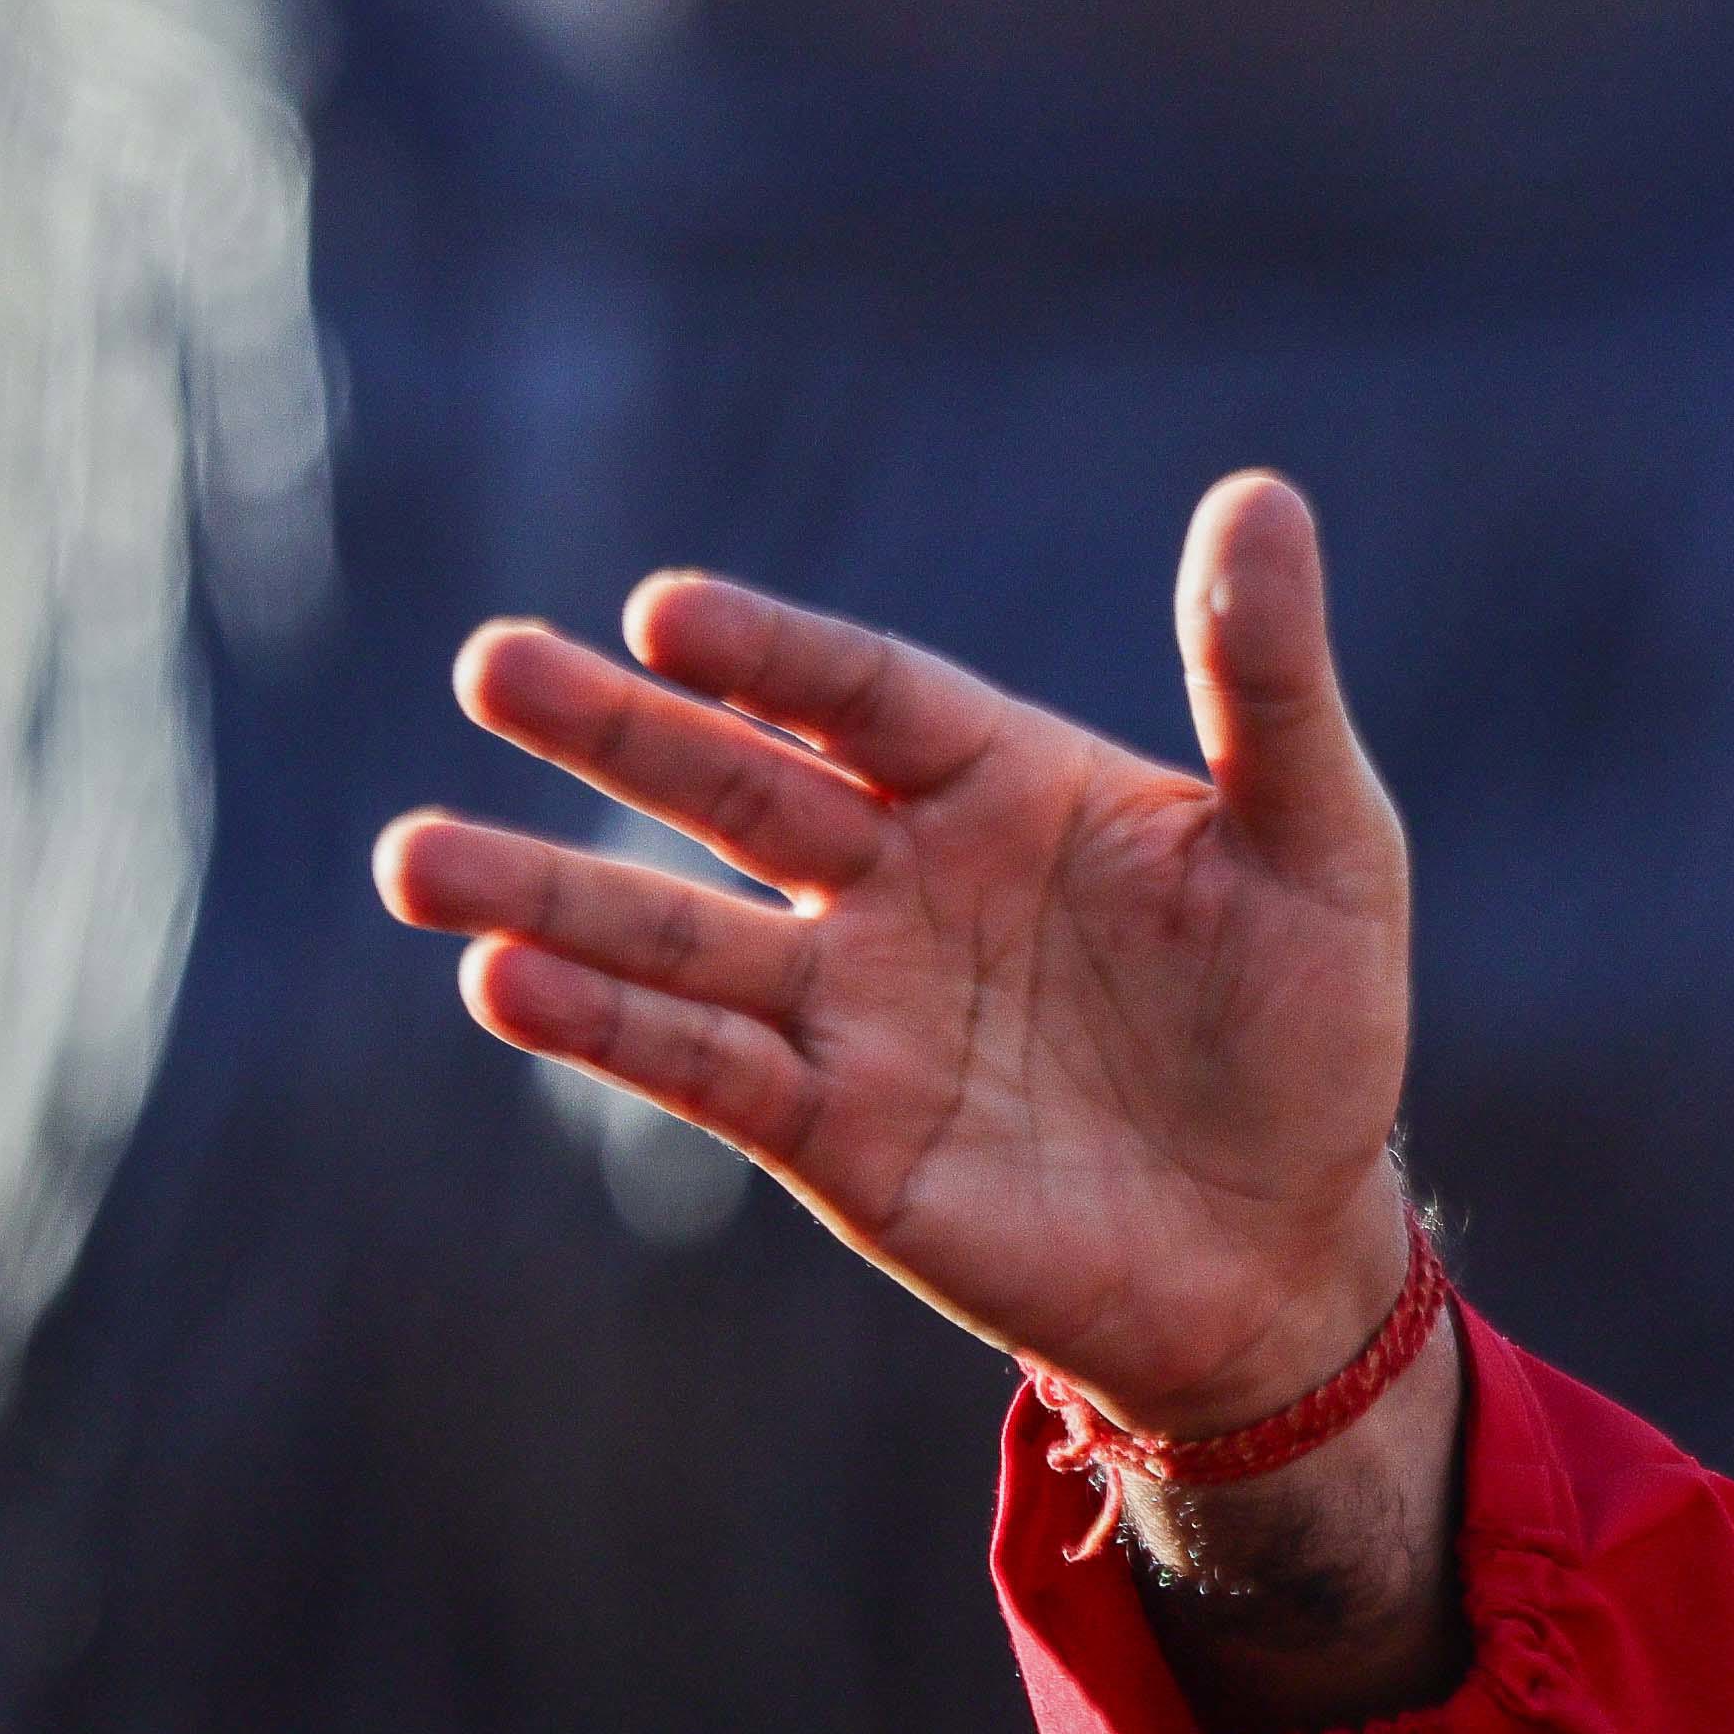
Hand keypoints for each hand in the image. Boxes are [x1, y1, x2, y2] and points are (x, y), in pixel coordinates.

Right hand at [376, 471, 1418, 1437]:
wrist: (1288, 1241)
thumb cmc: (1314, 1022)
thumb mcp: (1320, 840)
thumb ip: (1268, 681)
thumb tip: (1258, 492)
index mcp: (1006, 784)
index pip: (859, 694)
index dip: (765, 654)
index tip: (660, 611)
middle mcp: (903, 880)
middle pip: (731, 786)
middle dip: (610, 731)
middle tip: (487, 664)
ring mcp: (857, 1006)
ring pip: (674, 934)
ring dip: (545, 897)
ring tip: (412, 854)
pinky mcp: (835, 1134)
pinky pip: (704, 1068)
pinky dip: (608, 1031)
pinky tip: (503, 986)